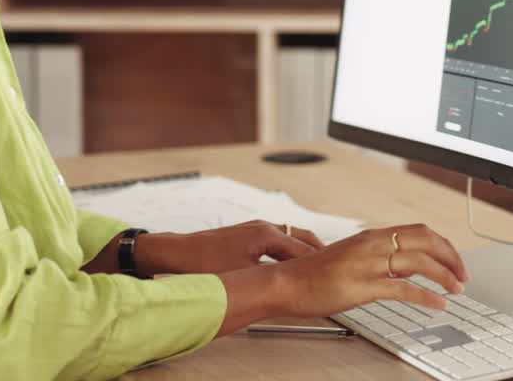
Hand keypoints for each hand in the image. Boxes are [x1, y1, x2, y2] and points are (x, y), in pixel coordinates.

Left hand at [135, 220, 323, 275]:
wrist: (177, 252)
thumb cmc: (204, 263)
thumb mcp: (242, 275)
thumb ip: (271, 278)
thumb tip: (291, 286)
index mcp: (266, 234)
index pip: (304, 250)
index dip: (320, 264)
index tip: (334, 273)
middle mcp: (264, 226)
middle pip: (302, 238)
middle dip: (318, 253)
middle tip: (334, 268)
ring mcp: (255, 228)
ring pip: (290, 238)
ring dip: (304, 251)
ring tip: (317, 267)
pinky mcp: (247, 234)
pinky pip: (278, 240)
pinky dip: (290, 250)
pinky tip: (290, 264)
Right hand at [212, 223, 469, 336]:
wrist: (286, 282)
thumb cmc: (315, 273)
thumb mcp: (353, 258)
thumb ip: (381, 259)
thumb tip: (408, 268)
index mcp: (372, 236)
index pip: (419, 231)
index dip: (443, 244)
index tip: (455, 260)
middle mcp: (372, 245)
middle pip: (425, 240)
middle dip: (451, 256)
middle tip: (464, 274)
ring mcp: (368, 264)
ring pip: (418, 261)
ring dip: (444, 275)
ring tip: (456, 289)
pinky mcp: (362, 286)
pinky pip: (402, 289)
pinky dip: (426, 296)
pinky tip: (437, 303)